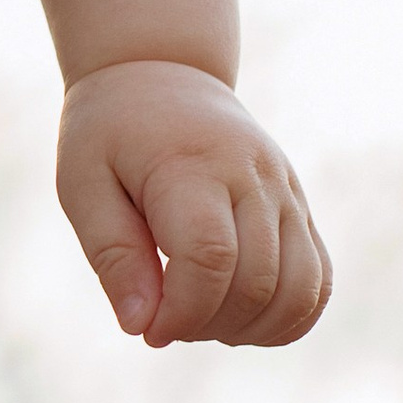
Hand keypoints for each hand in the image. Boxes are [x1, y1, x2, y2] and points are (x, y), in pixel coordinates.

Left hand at [57, 60, 330, 346]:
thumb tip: (142, 326)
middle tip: (164, 319)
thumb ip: (114, 255)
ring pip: (301, 290)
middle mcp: (254, 176)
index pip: (211, 257)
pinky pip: (319, 281)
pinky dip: (287, 317)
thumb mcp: (83, 184)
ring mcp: (286, 192)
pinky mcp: (300, 208)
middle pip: (258, 282)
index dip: (184, 311)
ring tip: (201, 319)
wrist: (160, 72)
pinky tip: (238, 319)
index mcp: (193, 164)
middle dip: (209, 325)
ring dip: (252, 330)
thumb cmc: (110, 133)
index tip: (148, 328)